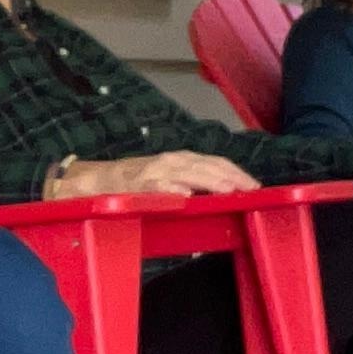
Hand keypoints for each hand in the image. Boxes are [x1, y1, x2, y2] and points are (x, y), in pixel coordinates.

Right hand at [51, 151, 259, 197]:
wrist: (97, 180)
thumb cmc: (136, 183)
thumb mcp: (169, 177)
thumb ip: (193, 182)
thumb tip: (223, 193)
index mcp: (181, 160)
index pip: (215, 162)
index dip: (236, 172)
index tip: (255, 186)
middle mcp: (170, 160)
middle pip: (206, 165)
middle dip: (230, 177)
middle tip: (250, 189)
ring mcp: (153, 171)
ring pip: (186, 172)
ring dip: (209, 180)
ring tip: (228, 189)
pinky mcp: (136, 184)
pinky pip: (156, 185)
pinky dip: (171, 187)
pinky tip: (185, 193)